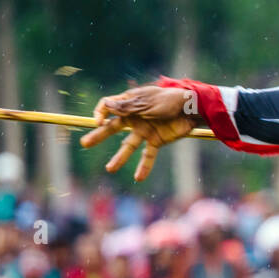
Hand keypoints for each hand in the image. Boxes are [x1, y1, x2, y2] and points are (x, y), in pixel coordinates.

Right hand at [79, 86, 199, 180]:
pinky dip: (144, 166)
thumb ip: (127, 107)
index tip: (99, 121)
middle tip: (85, 143)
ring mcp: (145, 130)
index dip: (100, 113)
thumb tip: (106, 105)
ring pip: (128, 145)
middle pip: (113, 127)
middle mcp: (135, 117)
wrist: (193, 108)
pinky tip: (138, 178)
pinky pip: (148, 155)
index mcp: (130, 103)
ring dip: (119, 158)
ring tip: (109, 169)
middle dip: (99, 135)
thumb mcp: (147, 102)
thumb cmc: (170, 99)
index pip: (108, 106)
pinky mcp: (156, 140)